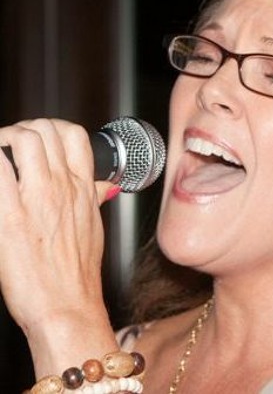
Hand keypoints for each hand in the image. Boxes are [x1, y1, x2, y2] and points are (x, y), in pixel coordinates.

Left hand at [0, 119, 117, 374]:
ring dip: (2, 140)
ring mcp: (37, 199)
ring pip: (21, 139)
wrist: (66, 305)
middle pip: (43, 130)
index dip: (52, 127)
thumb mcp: (94, 227)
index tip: (38, 138)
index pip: (73, 135)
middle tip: (9, 146)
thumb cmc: (78, 272)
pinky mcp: (9, 217)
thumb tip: (103, 186)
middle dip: (22, 130)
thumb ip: (95, 198)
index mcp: (83, 188)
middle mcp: (62, 187)